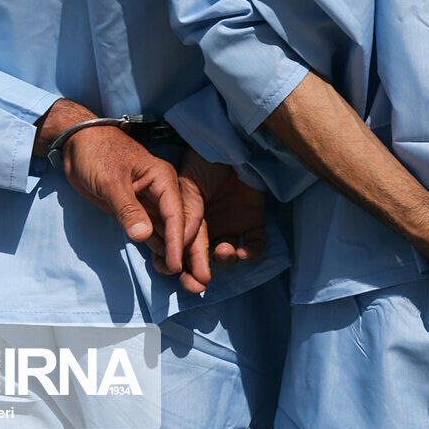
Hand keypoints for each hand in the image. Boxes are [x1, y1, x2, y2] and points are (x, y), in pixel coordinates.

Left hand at [39, 100, 187, 275]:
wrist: (77, 146)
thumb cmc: (96, 154)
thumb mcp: (111, 181)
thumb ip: (127, 209)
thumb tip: (143, 236)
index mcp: (164, 179)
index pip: (176, 213)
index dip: (178, 240)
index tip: (175, 264)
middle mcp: (163, 193)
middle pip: (183, 225)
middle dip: (189, 251)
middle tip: (197, 280)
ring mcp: (152, 204)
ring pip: (169, 233)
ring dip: (175, 254)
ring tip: (179, 278)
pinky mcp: (139, 213)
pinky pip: (153, 234)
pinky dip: (159, 250)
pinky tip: (162, 267)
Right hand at [170, 150, 268, 292]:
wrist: (235, 143)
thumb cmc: (206, 161)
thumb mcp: (188, 187)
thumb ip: (187, 215)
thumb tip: (180, 245)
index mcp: (189, 218)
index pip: (181, 247)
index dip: (177, 263)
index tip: (173, 273)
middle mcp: (210, 224)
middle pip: (202, 257)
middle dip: (198, 273)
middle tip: (198, 285)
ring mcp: (233, 222)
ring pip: (227, 254)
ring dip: (224, 259)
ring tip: (223, 250)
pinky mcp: (254, 219)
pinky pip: (255, 244)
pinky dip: (251, 252)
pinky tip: (244, 251)